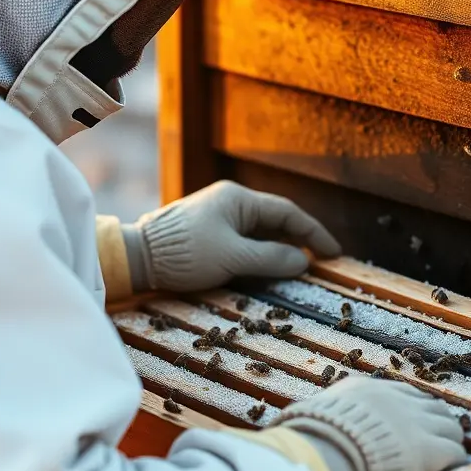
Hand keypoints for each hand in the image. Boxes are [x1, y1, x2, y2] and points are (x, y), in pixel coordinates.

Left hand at [123, 181, 340, 292]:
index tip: (333, 253)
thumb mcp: (233, 258)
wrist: (137, 256)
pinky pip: (243, 241)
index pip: (287, 213)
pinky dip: (259, 255)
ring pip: (259, 233)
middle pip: (275, 221)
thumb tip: (303, 262)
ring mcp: (218, 217)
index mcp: (238, 199)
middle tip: (321, 263)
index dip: (314, 233)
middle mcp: (230, 202)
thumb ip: (271, 259)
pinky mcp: (207, 234)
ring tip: (298, 270)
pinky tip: (267, 271)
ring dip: (279, 250)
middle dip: (299, 242)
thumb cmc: (185, 253)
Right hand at [272, 377, 468, 470]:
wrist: (326, 452)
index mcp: (369, 391)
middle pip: (432, 406)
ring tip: (447, 452)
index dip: (414, 410)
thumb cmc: (314, 438)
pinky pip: (453, 450)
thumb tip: (310, 416)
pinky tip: (450, 467)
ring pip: (449, 425)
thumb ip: (331, 411)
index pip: (405, 394)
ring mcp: (414, 422)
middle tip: (439, 438)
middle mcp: (396, 400)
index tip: (416, 423)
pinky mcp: (428, 447)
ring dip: (448, 438)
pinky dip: (453, 458)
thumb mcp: (319, 413)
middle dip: (437, 422)